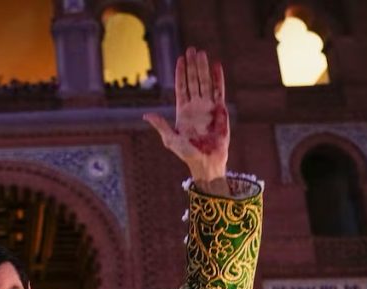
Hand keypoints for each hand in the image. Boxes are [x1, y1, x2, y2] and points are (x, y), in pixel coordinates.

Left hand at [144, 46, 228, 183]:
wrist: (205, 161)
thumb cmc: (187, 153)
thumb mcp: (170, 139)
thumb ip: (161, 125)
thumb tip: (147, 115)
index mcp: (183, 111)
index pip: (181, 87)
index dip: (181, 73)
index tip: (180, 59)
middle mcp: (195, 106)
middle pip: (193, 81)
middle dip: (192, 65)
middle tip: (192, 49)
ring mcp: (208, 106)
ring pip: (205, 82)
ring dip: (203, 68)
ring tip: (202, 53)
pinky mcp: (220, 110)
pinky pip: (219, 90)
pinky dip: (218, 78)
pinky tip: (216, 65)